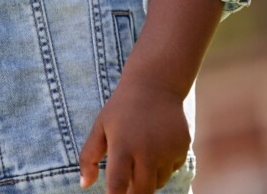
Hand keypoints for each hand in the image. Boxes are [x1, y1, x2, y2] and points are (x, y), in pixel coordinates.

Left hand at [79, 79, 189, 193]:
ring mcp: (167, 150)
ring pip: (157, 182)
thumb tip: (84, 185)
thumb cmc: (121, 108)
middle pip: (141, 191)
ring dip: (148, 177)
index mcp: (122, 145)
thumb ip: (89, 156)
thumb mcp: (101, 126)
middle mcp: (147, 150)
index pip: (117, 184)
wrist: (155, 84)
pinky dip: (163, 165)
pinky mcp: (182, 148)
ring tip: (140, 153)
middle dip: (133, 193)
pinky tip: (157, 144)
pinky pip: (172, 169)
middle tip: (126, 186)